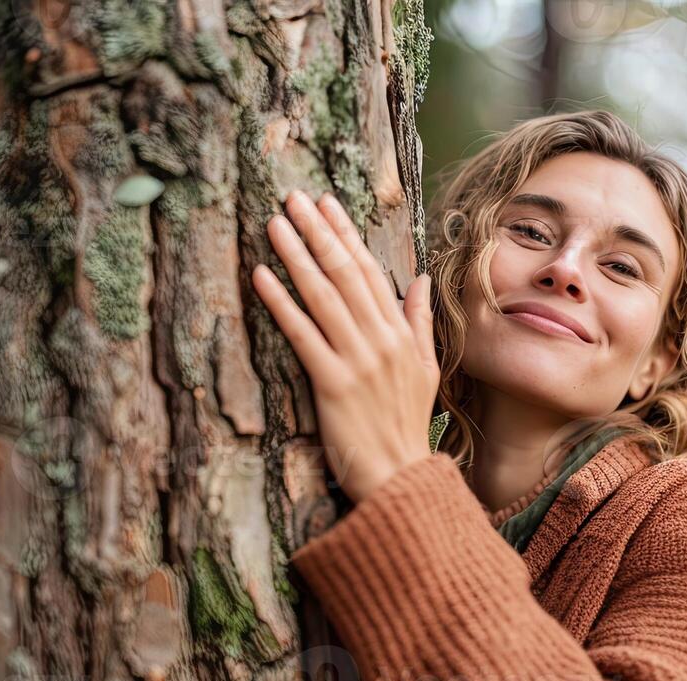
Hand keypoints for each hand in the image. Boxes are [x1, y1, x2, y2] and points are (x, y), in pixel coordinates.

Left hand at [252, 190, 439, 503]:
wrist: (401, 477)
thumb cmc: (406, 428)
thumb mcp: (426, 370)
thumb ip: (419, 322)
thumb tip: (420, 278)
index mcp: (400, 334)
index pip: (370, 272)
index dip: (346, 234)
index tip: (326, 203)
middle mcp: (380, 340)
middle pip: (345, 273)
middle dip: (318, 231)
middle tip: (293, 197)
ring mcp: (357, 360)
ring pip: (323, 296)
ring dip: (297, 255)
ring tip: (275, 223)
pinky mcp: (332, 384)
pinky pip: (302, 334)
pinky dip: (280, 303)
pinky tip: (260, 276)